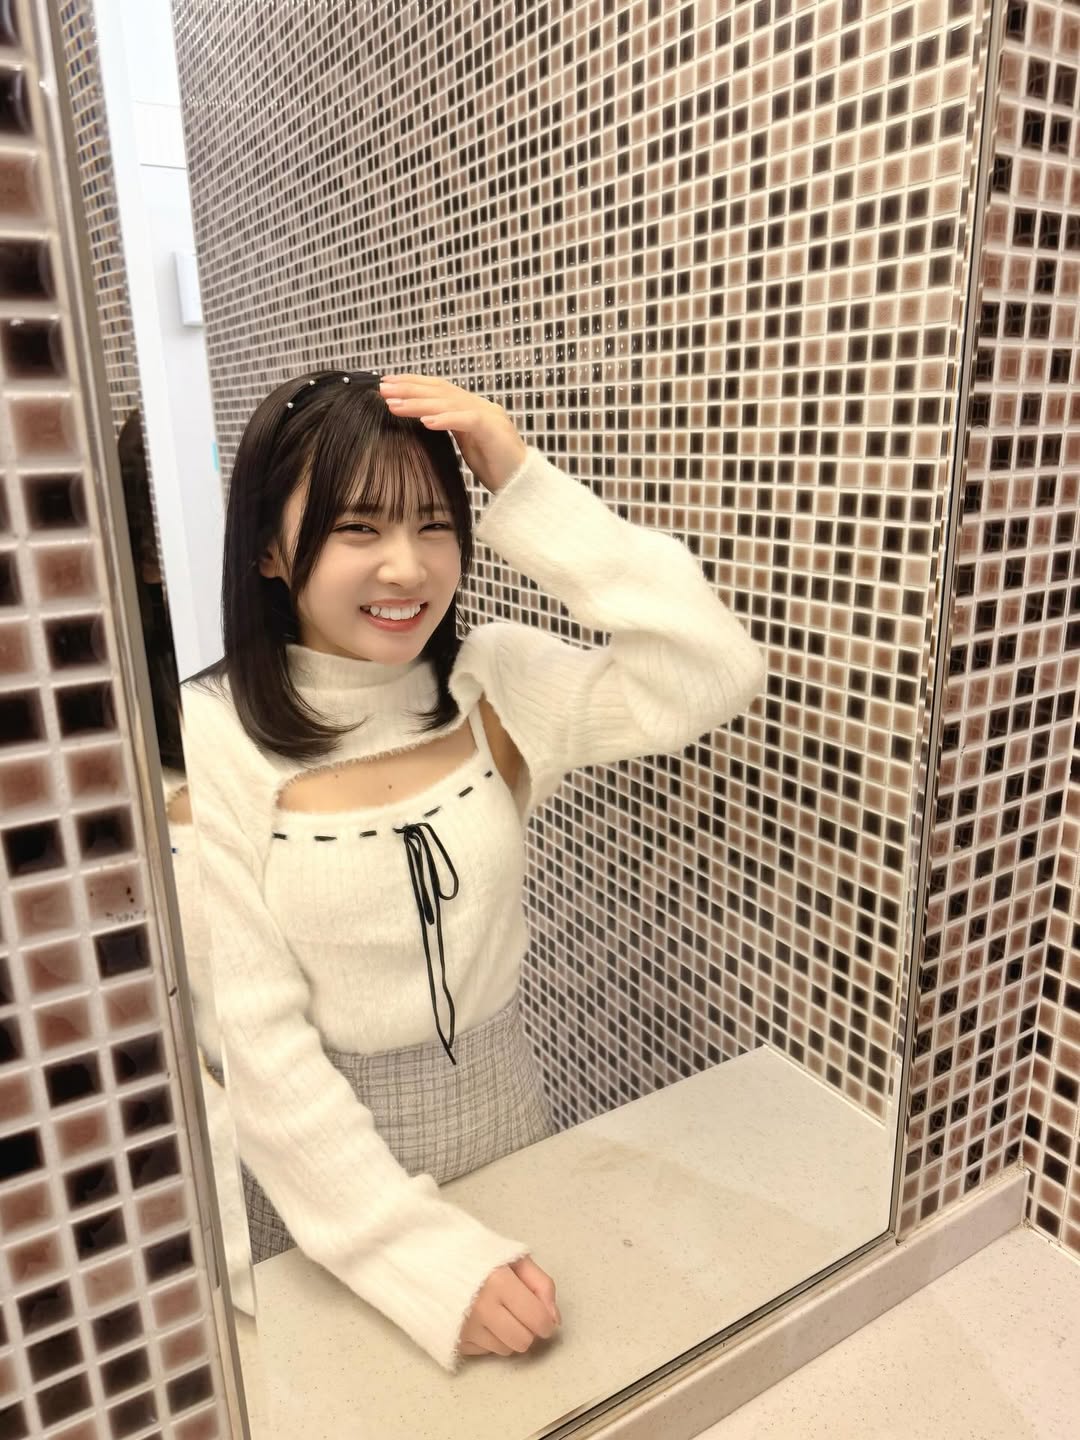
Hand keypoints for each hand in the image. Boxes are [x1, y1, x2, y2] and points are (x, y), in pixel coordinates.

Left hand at [378, 373, 526, 493]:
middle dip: (409, 388)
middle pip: (440, 391)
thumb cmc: (496, 468)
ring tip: (394, 405)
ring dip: (418, 403)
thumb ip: (451, 428)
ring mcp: (489, 416)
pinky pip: (466, 420)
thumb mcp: (467, 444)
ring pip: (449, 402)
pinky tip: (425, 421)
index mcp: (473, 408)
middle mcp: (481, 406)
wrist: (524, 485)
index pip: (439, 389)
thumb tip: (424, 420)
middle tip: (382, 388)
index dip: (413, 384)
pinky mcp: (494, 430)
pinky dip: (444, 419)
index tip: (388, 384)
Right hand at [457, 1256, 560, 1357]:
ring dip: (508, 1336)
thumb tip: (554, 1319)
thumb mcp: (515, 1258)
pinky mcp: (455, 1341)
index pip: (537, 1319)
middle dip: (528, 1331)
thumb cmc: (479, 1257)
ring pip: (506, 1350)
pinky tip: (482, 1321)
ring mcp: (466, 1328)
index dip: (546, 1321)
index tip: (543, 1316)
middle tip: (520, 1315)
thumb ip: (542, 1284)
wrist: (432, 1261)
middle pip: (523, 1342)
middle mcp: (482, 1309)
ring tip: (498, 1314)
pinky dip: (489, 1340)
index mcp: (499, 1282)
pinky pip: (486, 1353)